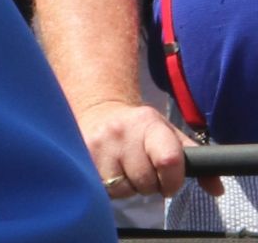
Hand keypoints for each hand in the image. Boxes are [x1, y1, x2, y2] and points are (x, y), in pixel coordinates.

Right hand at [78, 98, 221, 198]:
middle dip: (149, 185)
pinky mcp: (83, 153)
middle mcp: (122, 131)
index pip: (168, 161)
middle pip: (146, 181)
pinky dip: (110, 187)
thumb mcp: (169, 136)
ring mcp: (100, 142)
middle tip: (143, 172)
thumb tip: (216, 189)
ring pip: (124, 188)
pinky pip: (103, 188)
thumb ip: (196, 161)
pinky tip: (109, 170)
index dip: (172, 181)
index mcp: (149, 124)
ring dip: (128, 187)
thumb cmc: (140, 129)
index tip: (170, 183)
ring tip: (124, 170)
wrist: (99, 111)